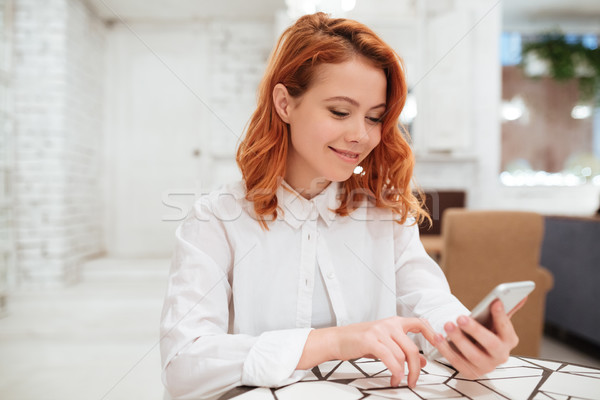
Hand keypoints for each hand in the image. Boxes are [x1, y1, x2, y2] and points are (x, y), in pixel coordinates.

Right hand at [299, 317, 435, 387]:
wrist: (337, 339)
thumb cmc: (359, 340)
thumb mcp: (384, 342)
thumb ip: (403, 348)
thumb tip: (423, 360)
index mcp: (394, 322)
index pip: (420, 323)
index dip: (432, 334)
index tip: (440, 344)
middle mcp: (389, 324)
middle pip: (413, 348)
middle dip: (417, 368)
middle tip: (414, 380)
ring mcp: (380, 331)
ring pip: (402, 355)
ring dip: (403, 373)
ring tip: (398, 380)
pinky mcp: (371, 340)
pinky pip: (390, 358)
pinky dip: (395, 370)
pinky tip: (394, 377)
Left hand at [433, 299, 523, 378]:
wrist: (476, 350)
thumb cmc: (486, 330)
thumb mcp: (495, 321)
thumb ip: (506, 308)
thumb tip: (522, 295)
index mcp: (509, 341)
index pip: (507, 329)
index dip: (501, 317)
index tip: (495, 302)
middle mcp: (501, 356)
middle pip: (491, 344)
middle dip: (475, 330)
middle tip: (460, 317)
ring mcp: (486, 367)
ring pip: (472, 355)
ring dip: (458, 340)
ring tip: (447, 324)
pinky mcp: (471, 373)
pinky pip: (456, 361)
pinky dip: (446, 349)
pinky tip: (438, 336)